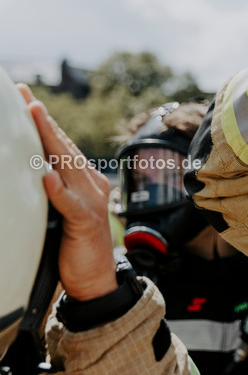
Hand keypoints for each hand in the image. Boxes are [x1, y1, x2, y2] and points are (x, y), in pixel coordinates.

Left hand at [17, 85, 116, 301]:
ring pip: (66, 165)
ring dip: (49, 141)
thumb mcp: (60, 209)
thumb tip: (32, 168)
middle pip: (62, 147)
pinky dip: (57, 189)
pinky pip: (68, 204)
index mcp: (83, 179)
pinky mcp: (85, 222)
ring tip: (34, 118)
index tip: (24, 98)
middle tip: (25, 96)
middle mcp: (90, 183)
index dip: (42, 121)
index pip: (60, 144)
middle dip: (42, 120)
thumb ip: (51, 188)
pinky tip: (45, 176)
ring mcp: (90, 201)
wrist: (96, 279)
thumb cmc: (74, 244)